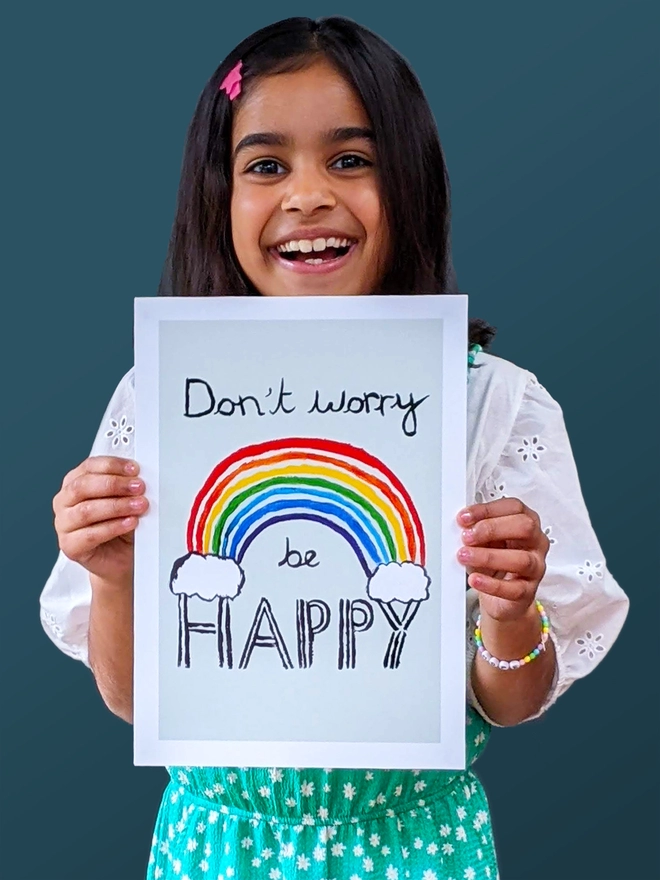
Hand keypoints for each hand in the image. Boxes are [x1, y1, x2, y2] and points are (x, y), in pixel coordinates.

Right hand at [53, 456, 148, 583]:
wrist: (122, 557)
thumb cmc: (121, 525)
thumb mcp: (125, 500)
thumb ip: (127, 486)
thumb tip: (138, 477)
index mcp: (74, 483)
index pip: (88, 467)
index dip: (112, 465)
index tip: (134, 469)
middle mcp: (65, 502)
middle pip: (83, 487)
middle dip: (114, 484)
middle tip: (138, 487)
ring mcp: (64, 524)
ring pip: (86, 511)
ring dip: (117, 506)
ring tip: (139, 506)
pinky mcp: (70, 546)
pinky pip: (90, 535)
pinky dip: (113, 527)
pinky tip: (130, 523)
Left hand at [455, 498, 548, 621]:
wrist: (499, 597)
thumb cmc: (493, 562)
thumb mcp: (483, 541)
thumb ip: (476, 530)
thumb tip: (463, 525)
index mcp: (526, 522)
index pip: (514, 508)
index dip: (488, 510)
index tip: (464, 517)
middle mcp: (536, 542)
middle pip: (524, 527)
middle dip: (492, 529)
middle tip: (467, 537)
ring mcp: (536, 567)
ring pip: (522, 559)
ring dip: (488, 557)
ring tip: (465, 556)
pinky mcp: (528, 591)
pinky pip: (515, 589)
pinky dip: (492, 585)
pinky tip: (476, 579)